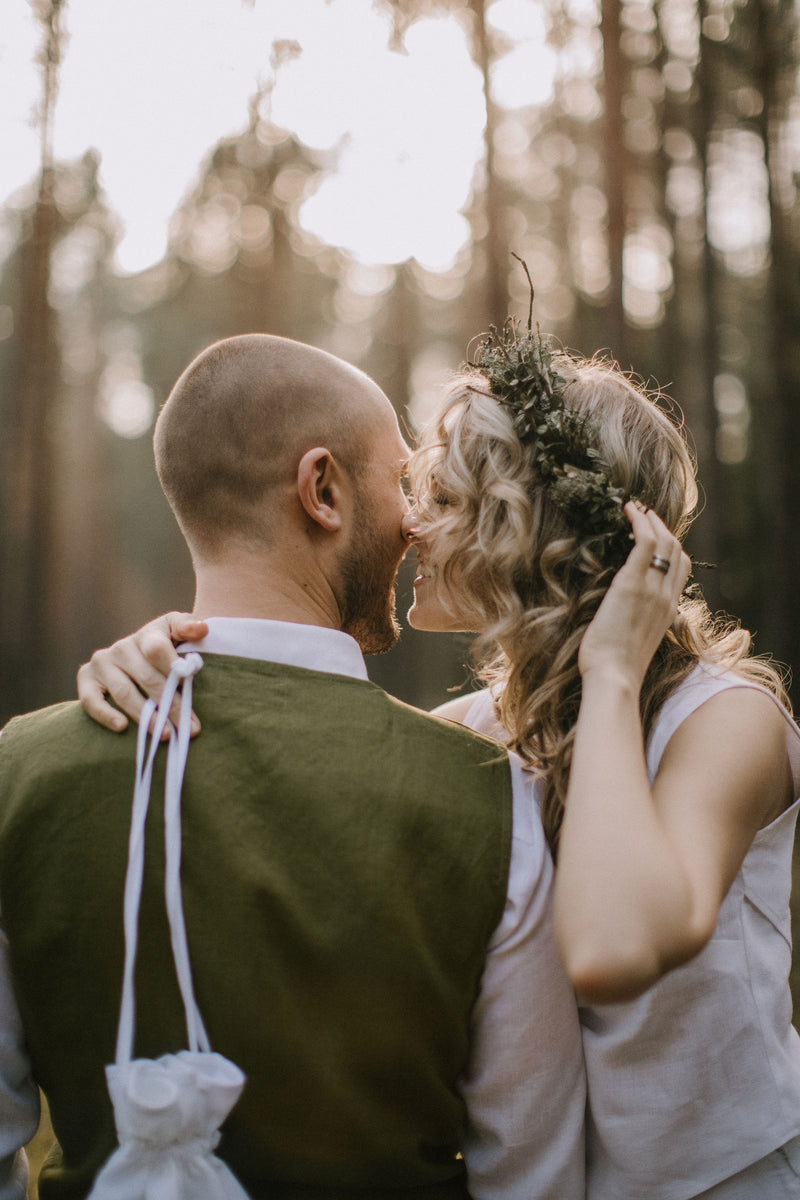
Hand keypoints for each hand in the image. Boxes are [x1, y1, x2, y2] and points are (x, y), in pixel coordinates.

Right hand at [76, 612, 207, 734]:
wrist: (136, 654)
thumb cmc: (165, 646)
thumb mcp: (177, 631)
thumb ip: (188, 627)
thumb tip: (202, 629)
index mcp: (147, 635)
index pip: (157, 649)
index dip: (173, 667)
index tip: (189, 685)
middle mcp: (122, 647)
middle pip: (146, 677)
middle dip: (171, 704)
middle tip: (190, 727)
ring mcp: (102, 663)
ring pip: (124, 692)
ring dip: (146, 716)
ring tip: (166, 734)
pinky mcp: (86, 678)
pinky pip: (90, 699)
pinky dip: (105, 714)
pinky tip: (122, 727)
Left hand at [578, 502, 690, 688]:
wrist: (614, 677)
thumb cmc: (616, 667)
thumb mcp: (634, 641)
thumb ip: (637, 622)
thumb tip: (624, 614)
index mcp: (668, 611)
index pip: (681, 568)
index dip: (671, 547)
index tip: (654, 534)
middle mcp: (666, 596)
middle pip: (676, 549)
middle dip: (662, 526)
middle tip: (643, 513)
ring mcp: (652, 588)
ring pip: (664, 541)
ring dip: (650, 519)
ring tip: (635, 507)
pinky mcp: (632, 583)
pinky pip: (645, 541)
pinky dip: (639, 521)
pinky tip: (628, 510)